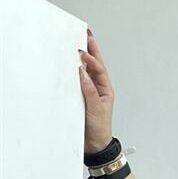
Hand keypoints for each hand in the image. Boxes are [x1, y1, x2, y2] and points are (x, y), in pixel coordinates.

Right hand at [79, 28, 115, 152]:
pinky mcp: (81, 96)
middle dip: (91, 50)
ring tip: (80, 42)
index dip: (92, 59)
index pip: (99, 69)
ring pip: (87, 71)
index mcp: (105, 90)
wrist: (95, 143)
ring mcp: (90, 92)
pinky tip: (71, 62)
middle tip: (86, 35)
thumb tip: (82, 72)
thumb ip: (89, 90)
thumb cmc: (99, 128)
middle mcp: (98, 88)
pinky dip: (75, 70)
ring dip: (84, 57)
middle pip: (95, 66)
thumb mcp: (96, 108)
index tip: (82, 51)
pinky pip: (78, 80)